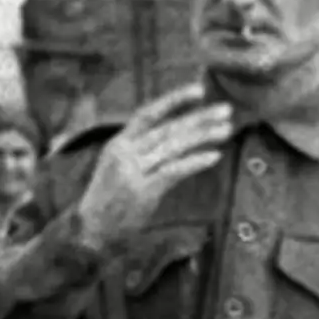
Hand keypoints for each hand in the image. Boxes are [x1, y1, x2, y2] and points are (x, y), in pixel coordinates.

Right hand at [71, 83, 233, 249]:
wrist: (92, 228)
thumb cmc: (110, 197)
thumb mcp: (119, 165)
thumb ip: (142, 149)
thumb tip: (178, 135)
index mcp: (119, 142)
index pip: (148, 113)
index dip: (174, 100)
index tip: (199, 90)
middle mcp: (125, 152)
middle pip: (167, 128)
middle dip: (199, 117)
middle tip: (226, 111)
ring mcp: (133, 171)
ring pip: (173, 146)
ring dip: (203, 136)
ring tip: (226, 130)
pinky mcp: (143, 191)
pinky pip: (174, 171)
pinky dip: (194, 162)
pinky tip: (214, 156)